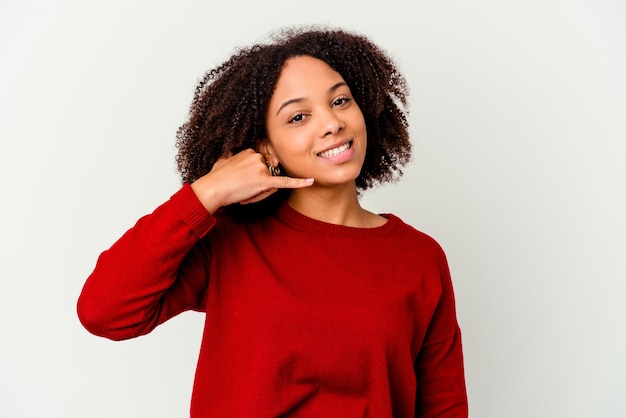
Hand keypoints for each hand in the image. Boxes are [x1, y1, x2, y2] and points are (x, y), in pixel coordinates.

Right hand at [190, 149, 313, 213]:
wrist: (213, 188)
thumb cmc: (216, 178)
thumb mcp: (223, 160)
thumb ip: (230, 157)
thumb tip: (229, 157)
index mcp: (249, 151)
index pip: (263, 165)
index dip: (255, 177)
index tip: (243, 182)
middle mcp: (257, 156)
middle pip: (270, 173)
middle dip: (261, 185)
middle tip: (243, 190)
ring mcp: (261, 168)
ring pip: (272, 182)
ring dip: (261, 192)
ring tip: (244, 193)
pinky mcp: (264, 181)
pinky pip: (284, 181)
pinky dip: (298, 182)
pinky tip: (310, 181)